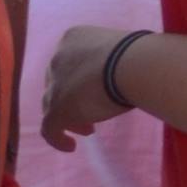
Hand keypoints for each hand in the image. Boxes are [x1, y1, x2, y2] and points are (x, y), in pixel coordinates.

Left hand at [40, 21, 131, 151]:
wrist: (133, 64)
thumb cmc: (138, 55)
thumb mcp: (119, 53)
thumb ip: (110, 63)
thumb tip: (121, 74)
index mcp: (72, 39)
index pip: (68, 63)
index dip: (78, 81)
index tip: (95, 92)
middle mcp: (57, 59)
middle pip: (57, 85)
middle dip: (71, 100)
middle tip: (90, 113)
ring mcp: (55, 85)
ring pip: (51, 106)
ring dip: (68, 119)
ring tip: (88, 131)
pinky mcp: (56, 109)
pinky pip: (49, 129)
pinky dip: (57, 139)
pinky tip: (71, 147)